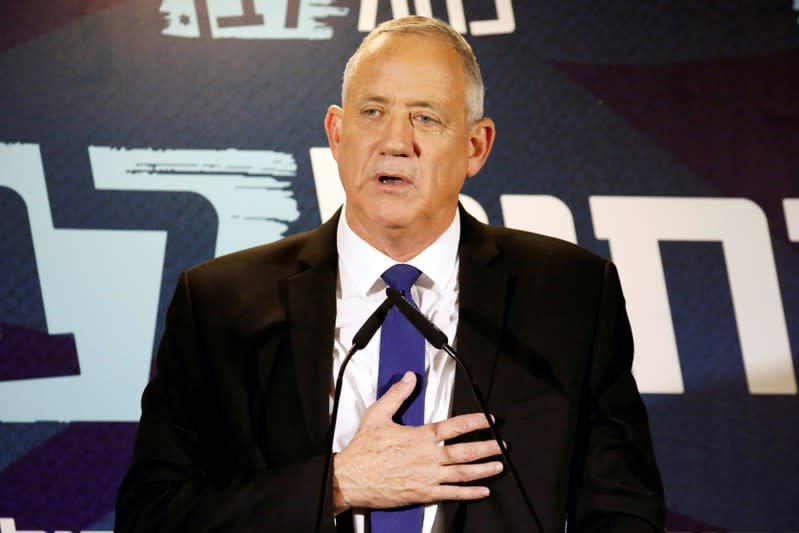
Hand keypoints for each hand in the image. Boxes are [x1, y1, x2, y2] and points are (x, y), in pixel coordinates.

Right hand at [332, 371, 502, 513]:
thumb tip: (408, 378)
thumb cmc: (363, 451)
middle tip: (502, 445)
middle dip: (488, 447)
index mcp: (421, 436)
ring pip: (463, 473)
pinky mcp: (423, 493)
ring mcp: (428, 477)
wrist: (351, 478)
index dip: (477, 422)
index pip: (456, 426)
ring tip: (498, 466)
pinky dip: (469, 493)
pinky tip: (481, 491)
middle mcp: (428, 457)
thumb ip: (397, 395)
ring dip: (483, 469)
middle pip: (466, 451)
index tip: (490, 420)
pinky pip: (452, 494)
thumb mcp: (377, 415)